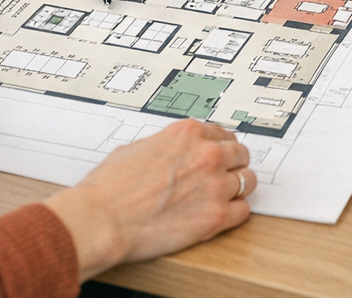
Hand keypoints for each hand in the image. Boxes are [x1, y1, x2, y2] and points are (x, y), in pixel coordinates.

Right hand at [43, 119, 254, 280]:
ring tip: (227, 196)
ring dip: (238, 188)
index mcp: (187, 133)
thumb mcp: (139, 147)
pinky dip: (236, 213)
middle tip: (227, 174)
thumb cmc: (111, 186)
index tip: (220, 154)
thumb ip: (167, 146)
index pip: (223, 133)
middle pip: (241, 154)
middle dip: (234, 164)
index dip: (222, 145)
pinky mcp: (216, 217)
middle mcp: (206, 154)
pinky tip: (224, 215)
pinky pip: (243, 211)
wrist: (104, 218)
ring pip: (247, 181)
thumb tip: (173, 154)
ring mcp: (214, 185)